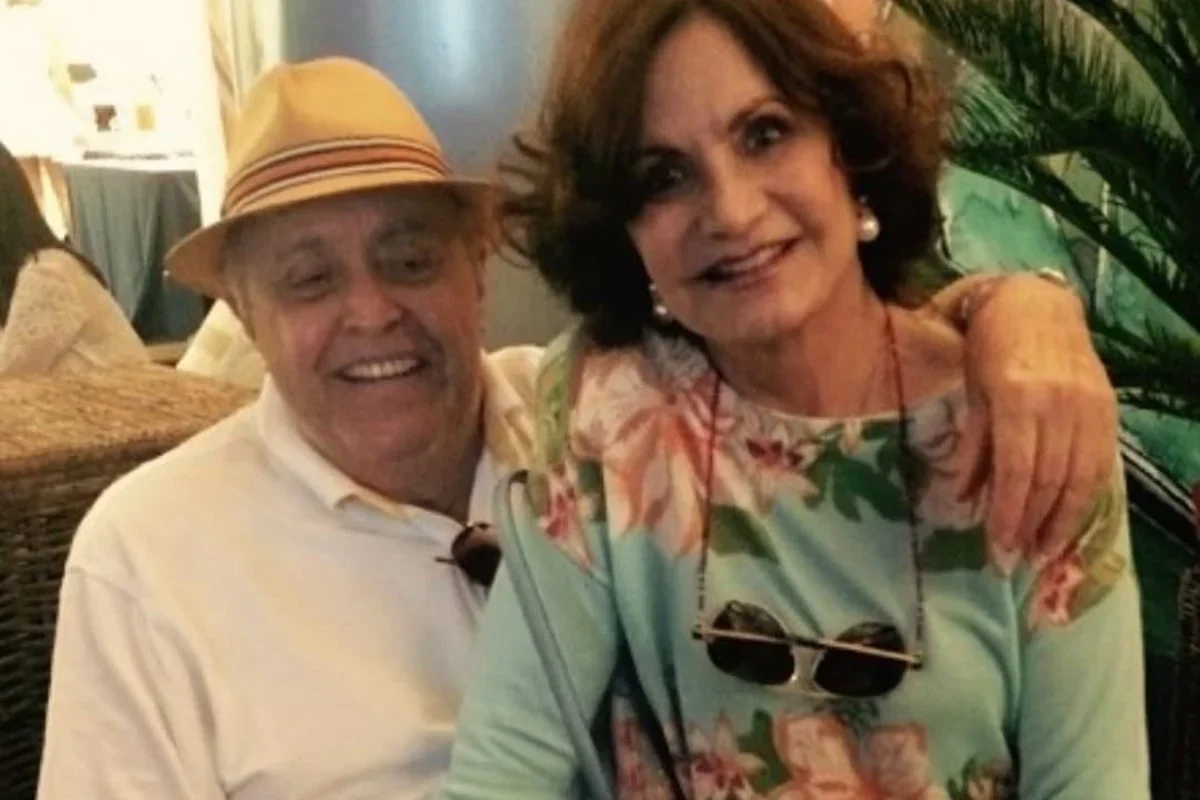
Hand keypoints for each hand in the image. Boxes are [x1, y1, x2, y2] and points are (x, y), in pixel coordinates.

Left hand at [956, 274, 1117, 571]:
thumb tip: (962, 501)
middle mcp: (1059, 403)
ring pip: (1081, 478)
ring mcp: (1089, 406)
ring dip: (1062, 522)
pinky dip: (1085, 498)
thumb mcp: (971, 394)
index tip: (997, 550)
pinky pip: (1101, 464)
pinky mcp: (1108, 408)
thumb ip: (972, 448)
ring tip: (1043, 554)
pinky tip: (1069, 521)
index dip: (1009, 515)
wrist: (1036, 304)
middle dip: (1032, 527)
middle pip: (1050, 481)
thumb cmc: (989, 347)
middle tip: (1015, 563)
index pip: (1018, 471)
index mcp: (1018, 398)